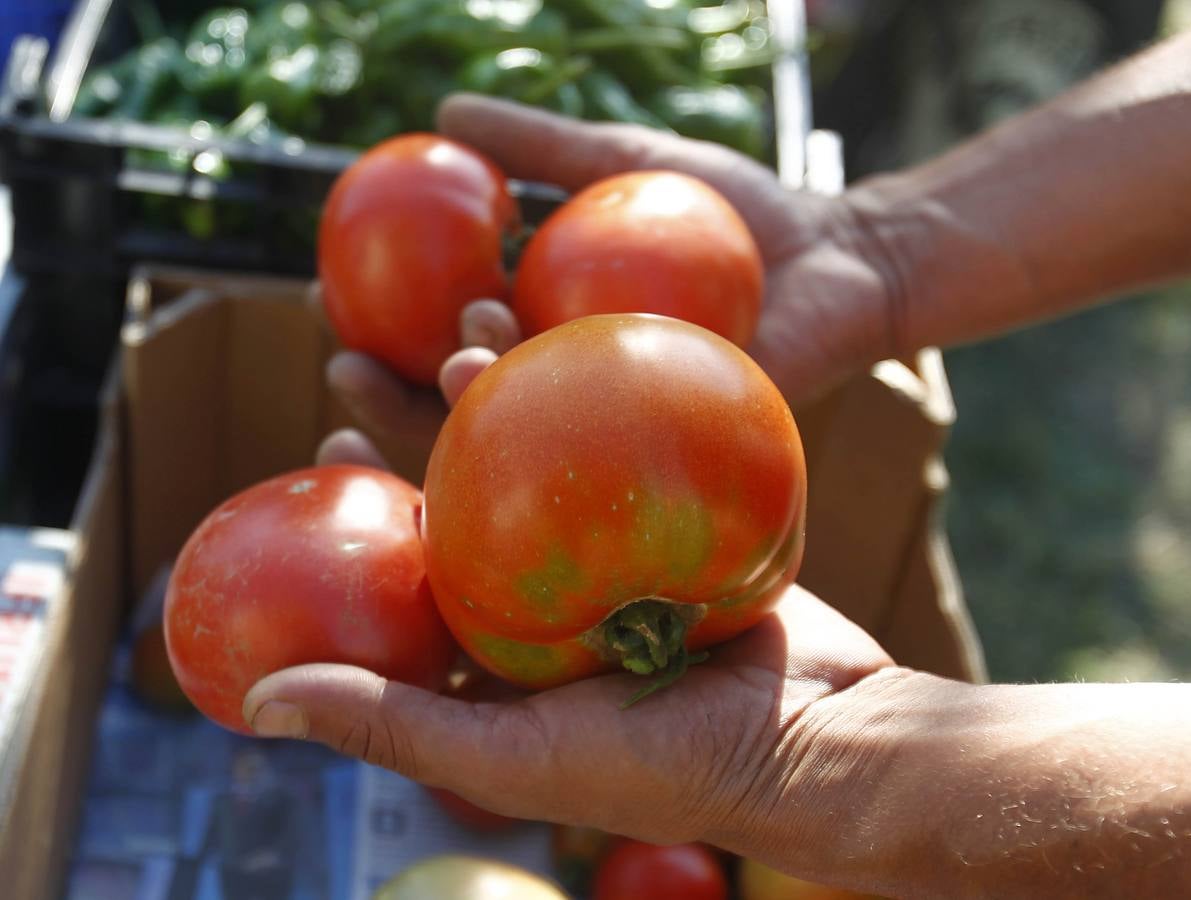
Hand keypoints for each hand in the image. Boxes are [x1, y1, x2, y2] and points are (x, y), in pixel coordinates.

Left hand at [296, 352, 907, 893]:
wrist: (821, 741)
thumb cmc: (666, 770)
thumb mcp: (512, 758)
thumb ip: (392, 727)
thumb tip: (259, 701)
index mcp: (505, 652)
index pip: (414, 561)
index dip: (365, 499)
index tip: (330, 429)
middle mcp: (558, 599)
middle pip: (478, 489)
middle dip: (427, 417)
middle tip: (390, 349)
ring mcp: (626, 556)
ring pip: (558, 452)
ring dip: (518, 384)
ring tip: (483, 317)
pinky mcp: (690, 524)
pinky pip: (640, 447)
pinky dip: (614, 393)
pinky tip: (589, 334)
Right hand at [325, 94, 900, 450]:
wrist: (841, 248)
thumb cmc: (737, 213)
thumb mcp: (625, 162)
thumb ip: (543, 144)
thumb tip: (446, 113)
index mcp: (550, 348)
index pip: (445, 362)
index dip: (379, 348)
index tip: (327, 308)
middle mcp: (575, 403)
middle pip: (464, 424)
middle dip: (391, 406)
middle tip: (345, 363)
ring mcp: (624, 436)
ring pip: (525, 447)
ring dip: (470, 411)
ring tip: (454, 352)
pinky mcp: (680, 454)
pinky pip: (607, 452)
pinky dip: (562, 419)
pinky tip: (529, 383)